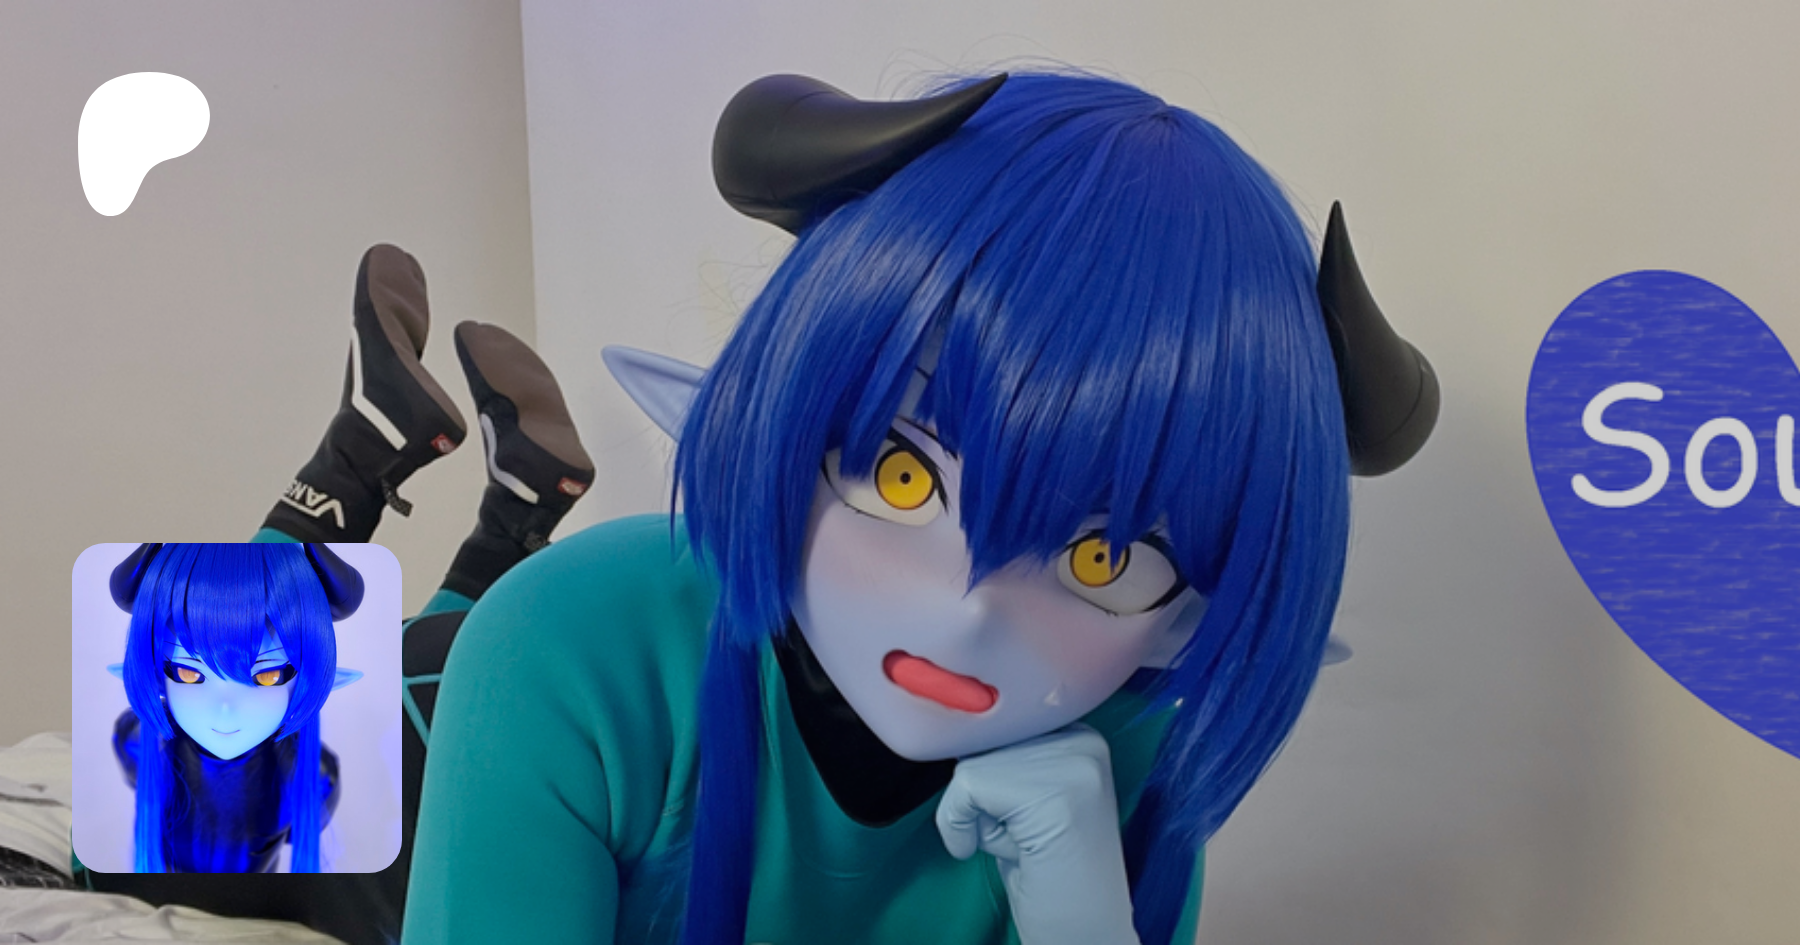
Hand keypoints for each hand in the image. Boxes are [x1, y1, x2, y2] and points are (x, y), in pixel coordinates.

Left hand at [935, 724, 1140, 944]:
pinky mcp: (1047, 792)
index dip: (992, 780)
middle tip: (1032, 839)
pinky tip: (1013, 854)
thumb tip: (955, 720)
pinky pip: (963, 790)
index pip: (998, 727)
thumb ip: (1007, 756)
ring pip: (971, 767)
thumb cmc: (1049, 871)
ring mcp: (1070, 763)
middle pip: (983, 745)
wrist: (1084, 934)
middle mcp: (1082, 739)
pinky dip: (964, 829)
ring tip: (1030, 846)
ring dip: (983, 819)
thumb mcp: (1028, 796)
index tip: (1027, 819)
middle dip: (987, 801)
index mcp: (1081, 735)